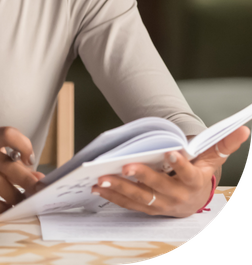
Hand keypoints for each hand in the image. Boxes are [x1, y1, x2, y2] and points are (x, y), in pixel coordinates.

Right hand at [0, 127, 44, 213]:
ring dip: (13, 194)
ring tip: (23, 202)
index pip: (7, 134)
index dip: (23, 145)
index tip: (30, 160)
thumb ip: (17, 164)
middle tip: (38, 190)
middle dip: (24, 178)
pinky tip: (8, 208)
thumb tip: (39, 179)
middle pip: (4, 162)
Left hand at [91, 126, 249, 216]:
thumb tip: (243, 129)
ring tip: (102, 177)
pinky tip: (98, 186)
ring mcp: (161, 205)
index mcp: (194, 182)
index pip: (188, 173)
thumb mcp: (212, 158)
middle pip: (158, 187)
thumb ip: (223, 144)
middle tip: (126, 165)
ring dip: (120, 188)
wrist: (195, 199)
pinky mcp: (147, 208)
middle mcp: (177, 197)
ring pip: (139, 198)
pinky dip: (113, 196)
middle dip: (142, 177)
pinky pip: (129, 204)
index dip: (180, 163)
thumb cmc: (200, 172)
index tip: (171, 152)